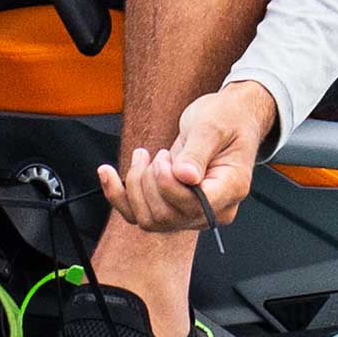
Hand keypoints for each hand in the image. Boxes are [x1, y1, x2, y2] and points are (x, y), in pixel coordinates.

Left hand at [100, 80, 276, 235]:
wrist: (228, 117)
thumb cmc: (227, 117)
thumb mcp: (213, 126)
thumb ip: (197, 152)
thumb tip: (185, 176)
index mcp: (230, 189)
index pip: (193, 206)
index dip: (168, 186)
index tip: (162, 158)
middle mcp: (212, 208)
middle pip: (166, 216)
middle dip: (149, 182)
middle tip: (157, 154)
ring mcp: (191, 211)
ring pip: (149, 220)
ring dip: (135, 186)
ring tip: (143, 156)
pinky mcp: (172, 205)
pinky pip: (138, 214)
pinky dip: (118, 195)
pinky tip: (107, 172)